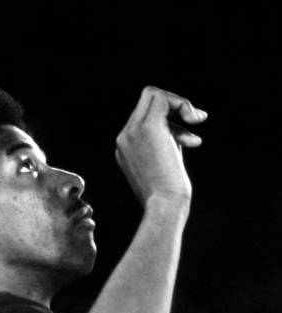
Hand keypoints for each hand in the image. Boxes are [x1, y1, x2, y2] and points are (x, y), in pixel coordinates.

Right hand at [115, 86, 206, 205]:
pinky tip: (196, 119)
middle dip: (173, 107)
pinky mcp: (148, 127)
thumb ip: (164, 149)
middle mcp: (124, 138)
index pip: (143, 119)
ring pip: (153, 94)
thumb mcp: (163, 170)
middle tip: (195, 121)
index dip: (169, 122)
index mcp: (125, 150)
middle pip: (146, 102)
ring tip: (198, 119)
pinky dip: (183, 104)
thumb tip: (178, 134)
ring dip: (179, 104)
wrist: (165, 207)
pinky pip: (164, 98)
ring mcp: (132, 131)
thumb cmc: (168, 198)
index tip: (188, 139)